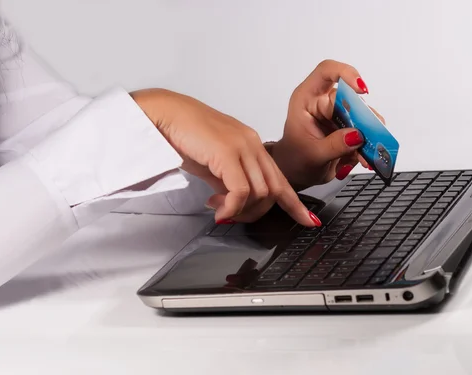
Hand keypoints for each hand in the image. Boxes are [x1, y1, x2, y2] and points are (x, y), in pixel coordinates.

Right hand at [131, 89, 320, 226]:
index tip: (307, 220)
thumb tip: (232, 202)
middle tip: (232, 217)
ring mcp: (242, 146)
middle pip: (273, 190)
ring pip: (260, 193)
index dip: (294, 203)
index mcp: (252, 145)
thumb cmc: (183, 134)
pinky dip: (231, 207)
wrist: (164, 114)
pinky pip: (240, 191)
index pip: (280, 179)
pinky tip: (218, 210)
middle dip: (256, 213)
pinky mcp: (227, 152)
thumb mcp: (212, 164)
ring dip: (241, 211)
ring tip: (220, 210)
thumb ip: (227, 181)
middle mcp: (252, 144)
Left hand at [270, 60, 385, 190]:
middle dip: (364, 118)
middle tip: (371, 137)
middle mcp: (323, 102)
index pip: (326, 72)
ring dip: (368, 135)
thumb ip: (334, 145)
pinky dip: (367, 145)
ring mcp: (337, 113)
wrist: (295, 170)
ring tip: (366, 155)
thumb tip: (357, 136)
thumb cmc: (295, 158)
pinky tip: (363, 158)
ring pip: (362, 115)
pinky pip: (364, 130)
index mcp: (306, 99)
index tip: (360, 90)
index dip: (346, 74)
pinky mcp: (348, 126)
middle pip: (351, 98)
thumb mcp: (311, 155)